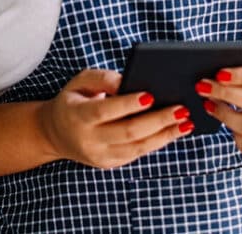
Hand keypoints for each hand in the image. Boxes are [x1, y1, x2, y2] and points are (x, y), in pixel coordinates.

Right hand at [38, 69, 193, 168]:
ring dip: (165, 135)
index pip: (105, 111)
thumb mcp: (79, 82)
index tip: (151, 95)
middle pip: (127, 132)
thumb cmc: (73, 100)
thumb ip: (101, 78)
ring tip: (186, 122)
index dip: (128, 105)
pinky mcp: (110, 163)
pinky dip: (158, 142)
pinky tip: (174, 131)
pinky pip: (137, 154)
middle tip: (181, 109)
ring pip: (137, 148)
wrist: (55, 134)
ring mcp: (100, 156)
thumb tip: (127, 81)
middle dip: (157, 121)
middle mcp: (89, 140)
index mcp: (77, 116)